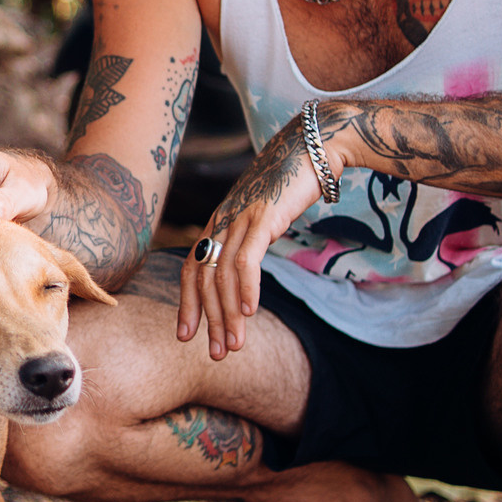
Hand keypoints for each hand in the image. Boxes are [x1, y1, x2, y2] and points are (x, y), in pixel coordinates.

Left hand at [179, 124, 323, 357]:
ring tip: (235, 344)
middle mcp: (221, 221)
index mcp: (218, 223)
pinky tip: (250, 312)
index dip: (188, 305)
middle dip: (208, 320)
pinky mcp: (262, 215)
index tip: (186, 336)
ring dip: (228, 314)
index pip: (191, 271)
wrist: (314, 147)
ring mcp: (240, 217)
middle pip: (203, 278)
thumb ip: (250, 241)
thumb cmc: (291, 185)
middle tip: (215, 353)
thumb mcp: (263, 216)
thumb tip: (243, 271)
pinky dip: (246, 288)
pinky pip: (247, 258)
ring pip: (223, 275)